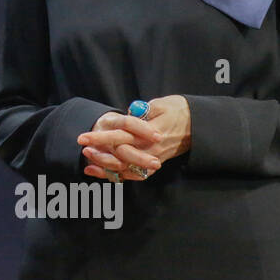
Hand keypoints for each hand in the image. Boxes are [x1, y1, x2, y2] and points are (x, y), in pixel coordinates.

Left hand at [78, 95, 192, 180]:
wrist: (197, 125)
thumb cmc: (177, 110)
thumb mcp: (160, 104)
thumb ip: (143, 111)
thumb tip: (128, 112)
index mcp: (150, 131)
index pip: (122, 135)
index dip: (101, 137)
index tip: (84, 136)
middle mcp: (151, 147)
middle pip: (120, 153)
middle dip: (99, 152)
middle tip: (82, 147)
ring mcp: (152, 158)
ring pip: (126, 167)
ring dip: (105, 164)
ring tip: (88, 159)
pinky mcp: (153, 164)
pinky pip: (133, 174)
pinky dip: (115, 175)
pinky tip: (99, 171)